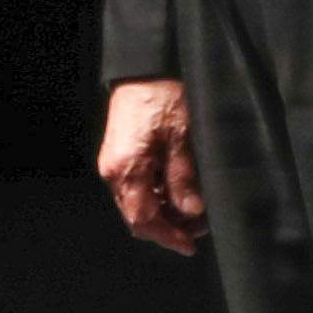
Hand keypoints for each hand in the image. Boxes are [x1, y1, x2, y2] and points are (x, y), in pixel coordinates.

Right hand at [99, 79, 207, 253]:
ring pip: (137, 203)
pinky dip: (156, 196)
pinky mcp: (119, 154)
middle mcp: (113, 171)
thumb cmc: (163, 95)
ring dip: (164, 212)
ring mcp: (113, 162)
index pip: (143, 219)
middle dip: (168, 227)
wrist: (144, 66)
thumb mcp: (182, 137)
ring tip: (194, 209)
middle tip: (199, 228)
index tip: (190, 246)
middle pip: (137, 215)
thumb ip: (183, 178)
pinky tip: (177, 191)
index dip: (168, 236)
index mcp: (126, 169)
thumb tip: (191, 211)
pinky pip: (136, 187)